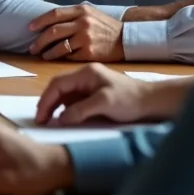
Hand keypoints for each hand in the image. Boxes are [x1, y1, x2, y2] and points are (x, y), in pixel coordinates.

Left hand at [28, 4, 123, 60]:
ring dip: (47, 52)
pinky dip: (60, 58)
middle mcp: (83, 23)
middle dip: (39, 40)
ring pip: (59, 45)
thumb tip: (49, 20)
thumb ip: (73, 14)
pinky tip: (55, 59)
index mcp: (81, 10)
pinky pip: (69, 56)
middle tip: (32, 47)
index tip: (30, 28)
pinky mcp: (89, 52)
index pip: (54, 14)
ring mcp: (86, 38)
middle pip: (53, 31)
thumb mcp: (91, 13)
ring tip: (42, 55)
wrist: (126, 39)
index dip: (40, 21)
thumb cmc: (105, 27)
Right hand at [34, 63, 153, 125]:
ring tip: (50, 121)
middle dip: (48, 104)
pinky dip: (66, 110)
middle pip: (59, 88)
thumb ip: (80, 110)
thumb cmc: (130, 99)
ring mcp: (89, 85)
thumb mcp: (104, 103)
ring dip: (56, 107)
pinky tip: (65, 119)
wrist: (152, 102)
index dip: (46, 100)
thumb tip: (60, 119)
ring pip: (65, 95)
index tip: (40, 116)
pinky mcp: (94, 95)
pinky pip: (74, 101)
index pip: (57, 84)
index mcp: (85, 73)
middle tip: (41, 120)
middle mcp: (85, 77)